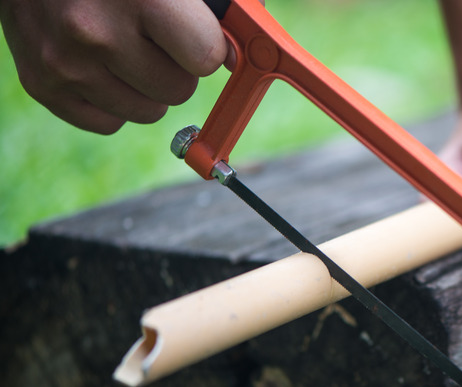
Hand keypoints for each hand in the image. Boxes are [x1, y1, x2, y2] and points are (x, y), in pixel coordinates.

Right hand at [0, 0, 228, 133]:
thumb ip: (214, 10)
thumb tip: (241, 55)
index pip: (206, 58)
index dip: (207, 46)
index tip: (195, 33)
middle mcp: (97, 34)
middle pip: (179, 91)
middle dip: (177, 67)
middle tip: (154, 36)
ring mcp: (66, 64)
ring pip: (149, 112)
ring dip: (147, 86)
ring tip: (124, 45)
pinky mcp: (43, 86)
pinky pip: (110, 123)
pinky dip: (114, 101)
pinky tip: (101, 64)